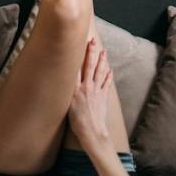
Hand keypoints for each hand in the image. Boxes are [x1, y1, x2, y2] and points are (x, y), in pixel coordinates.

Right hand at [67, 37, 113, 153]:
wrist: (92, 133)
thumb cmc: (77, 123)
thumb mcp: (67, 106)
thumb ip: (67, 92)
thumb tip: (65, 82)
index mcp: (75, 89)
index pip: (76, 67)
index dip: (77, 54)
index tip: (77, 43)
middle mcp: (86, 87)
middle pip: (89, 66)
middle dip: (91, 52)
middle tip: (92, 41)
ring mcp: (96, 91)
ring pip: (100, 72)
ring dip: (102, 60)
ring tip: (103, 51)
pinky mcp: (103, 97)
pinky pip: (107, 84)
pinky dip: (109, 76)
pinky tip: (110, 69)